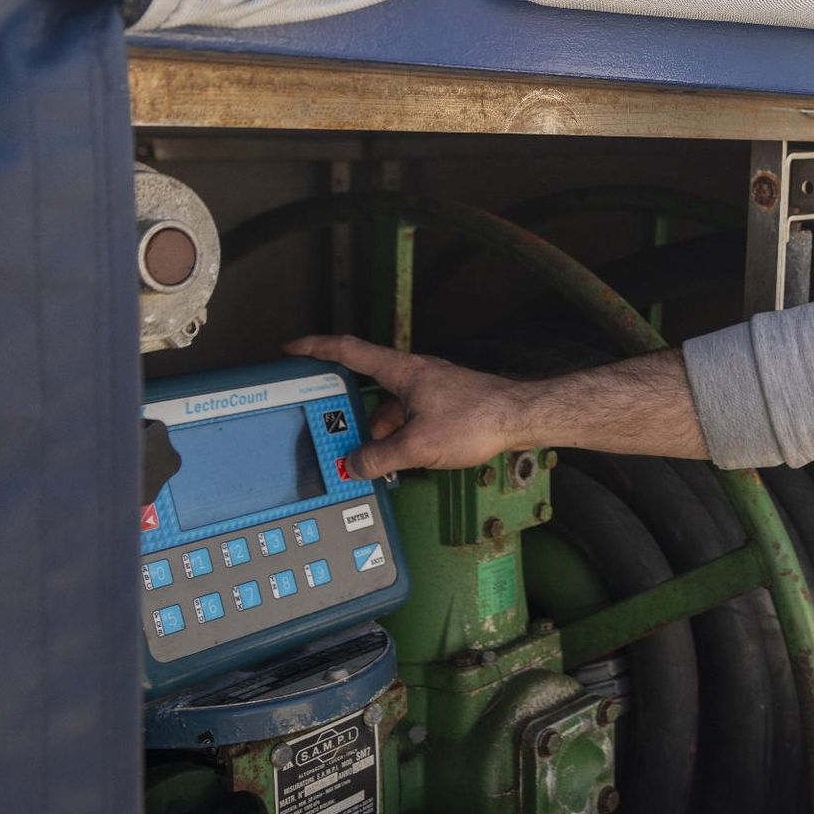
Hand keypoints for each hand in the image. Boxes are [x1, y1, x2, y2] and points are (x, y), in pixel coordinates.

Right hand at [283, 335, 527, 478]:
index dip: (316, 348)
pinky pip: (409, 420)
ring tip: (372, 463)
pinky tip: (401, 462)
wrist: (522, 418)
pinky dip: (399, 438)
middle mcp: (415, 375)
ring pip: (390, 411)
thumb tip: (356, 465)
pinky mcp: (445, 406)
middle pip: (367, 391)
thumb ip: (380, 456)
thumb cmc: (477, 420)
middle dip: (349, 417)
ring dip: (378, 435)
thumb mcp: (418, 445)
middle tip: (333, 437)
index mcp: (402, 371)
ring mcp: (431, 390)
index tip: (291, 349)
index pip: (349, 351)